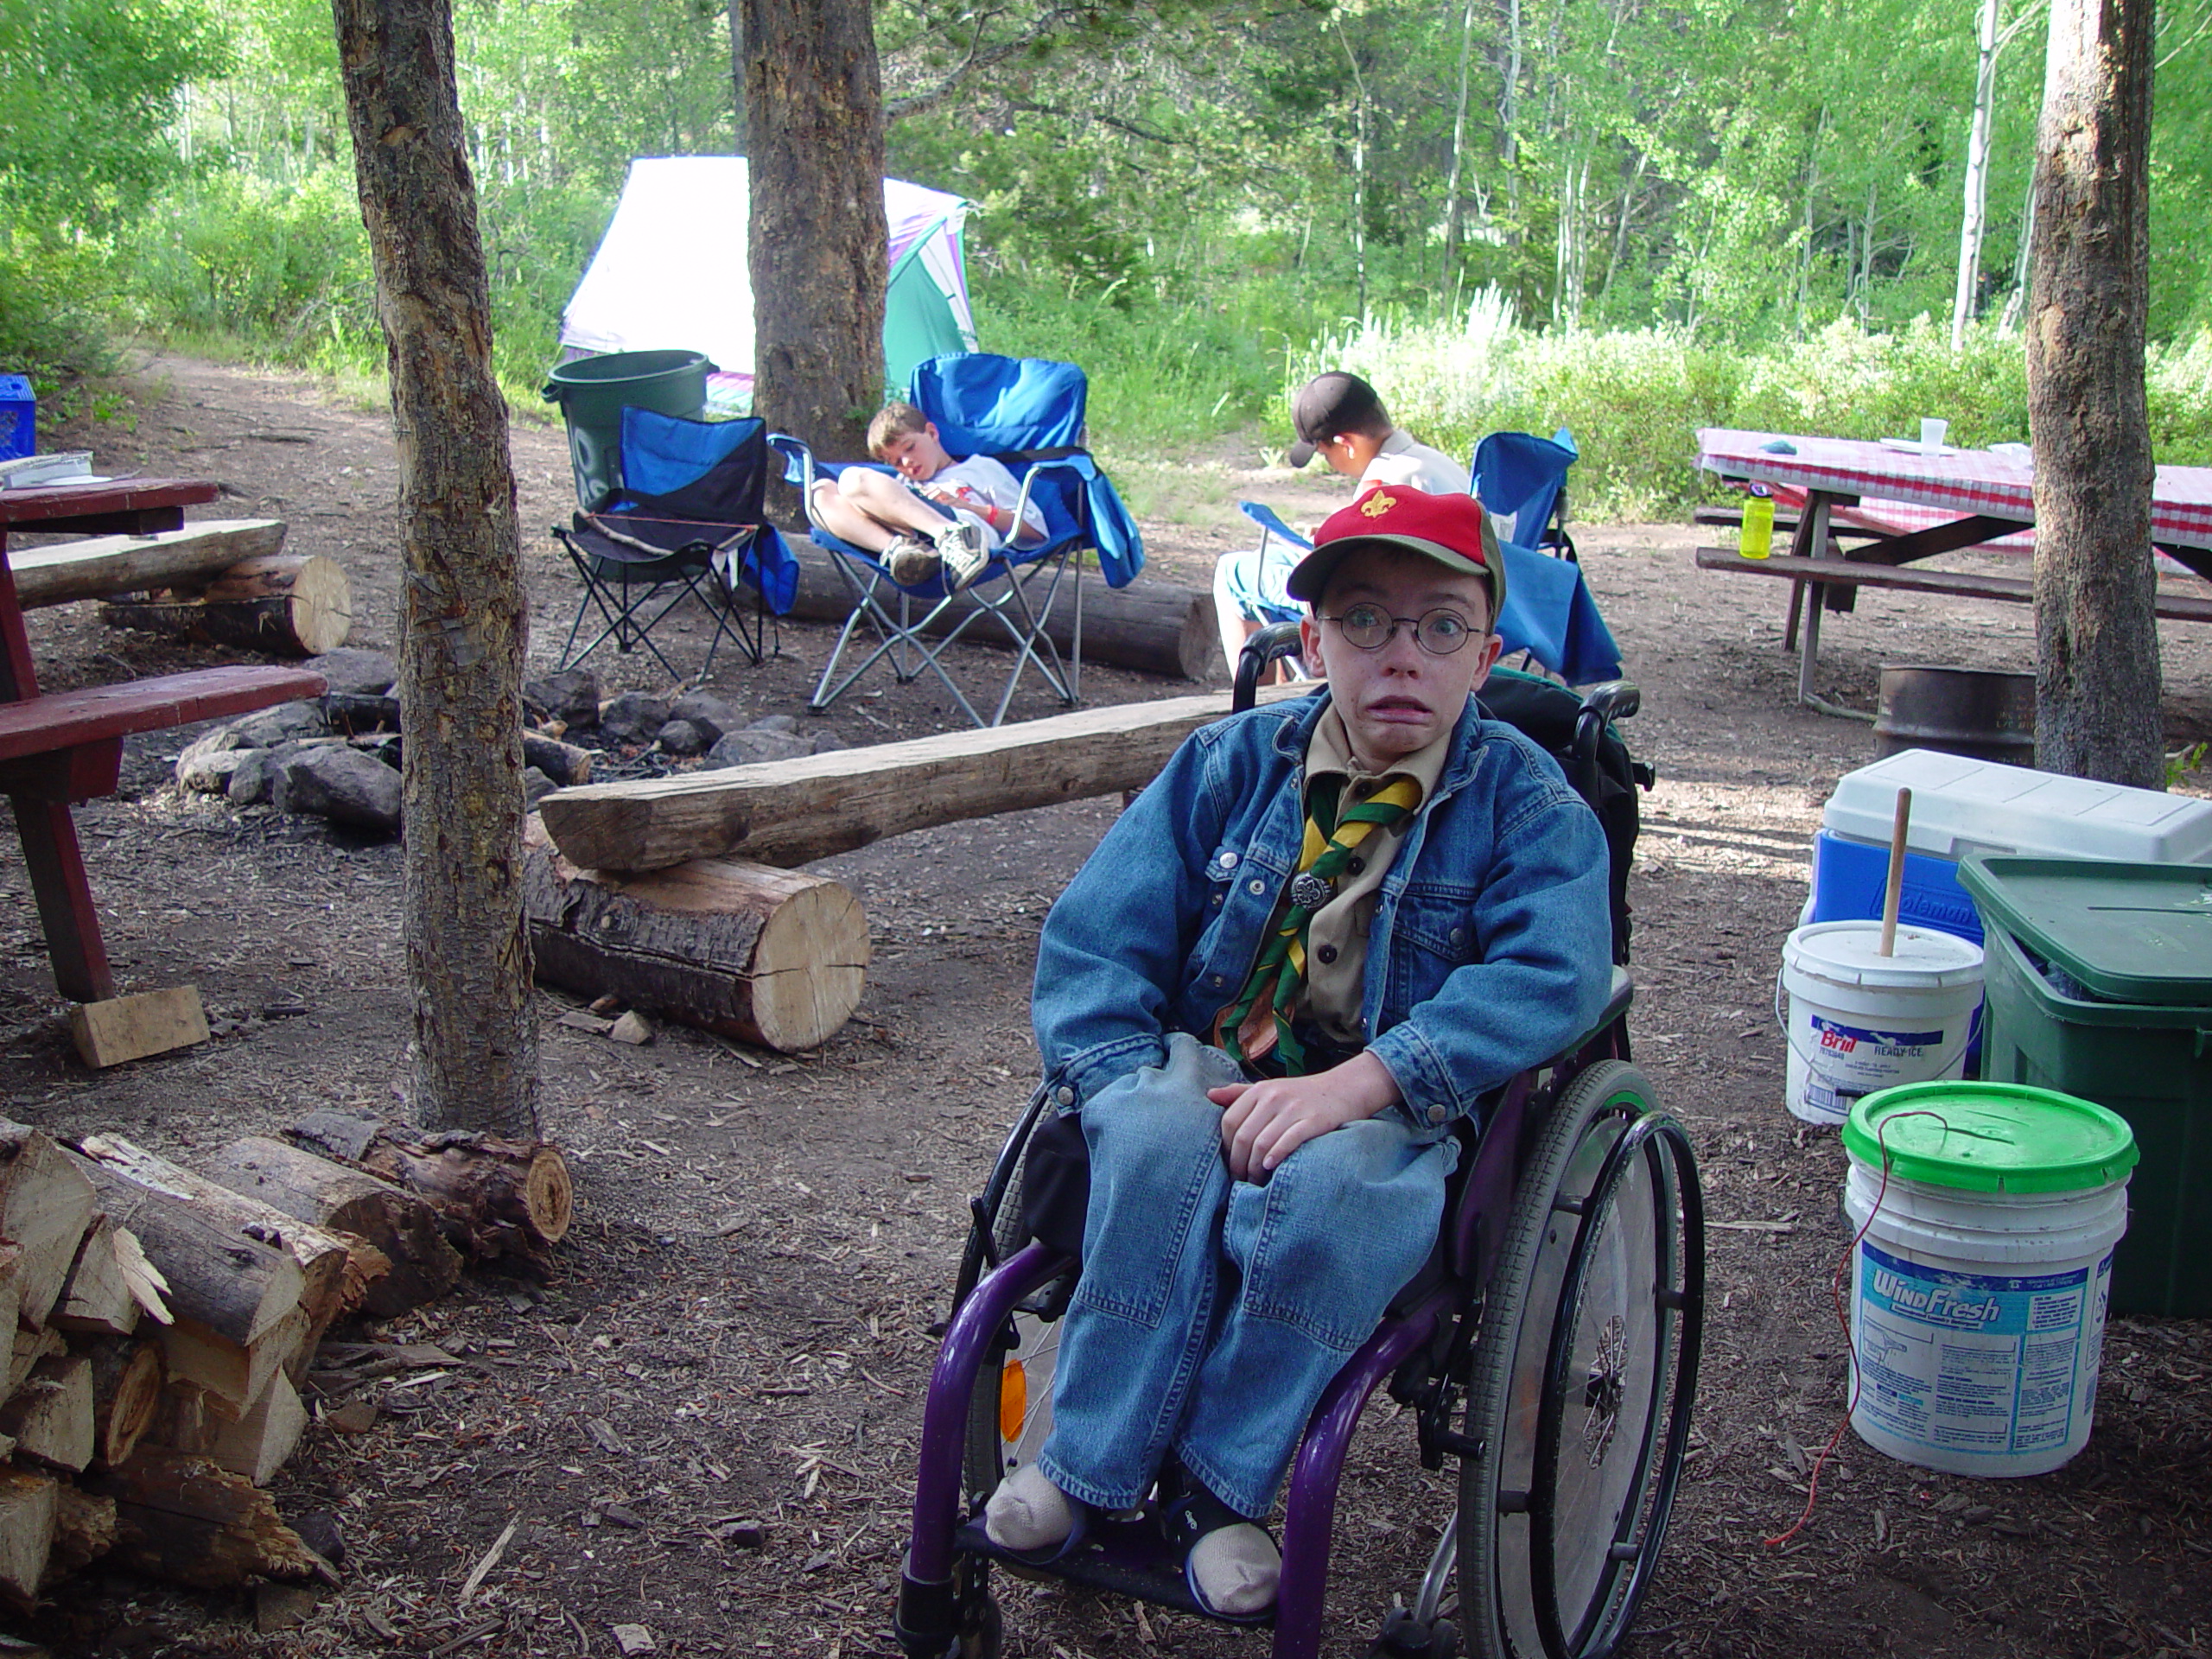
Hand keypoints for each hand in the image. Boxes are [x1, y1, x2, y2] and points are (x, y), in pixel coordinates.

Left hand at [1207, 1051, 1401, 1180]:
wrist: (1345, 1088)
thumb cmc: (1302, 1094)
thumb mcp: (1270, 1089)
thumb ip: (1240, 1093)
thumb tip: (1209, 1095)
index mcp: (1259, 1090)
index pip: (1229, 1122)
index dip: (1225, 1148)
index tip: (1229, 1165)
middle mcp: (1273, 1097)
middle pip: (1243, 1137)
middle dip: (1238, 1164)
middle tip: (1239, 1181)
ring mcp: (1293, 1109)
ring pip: (1262, 1143)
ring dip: (1254, 1168)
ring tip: (1255, 1182)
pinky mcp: (1313, 1121)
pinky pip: (1288, 1141)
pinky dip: (1276, 1156)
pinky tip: (1270, 1168)